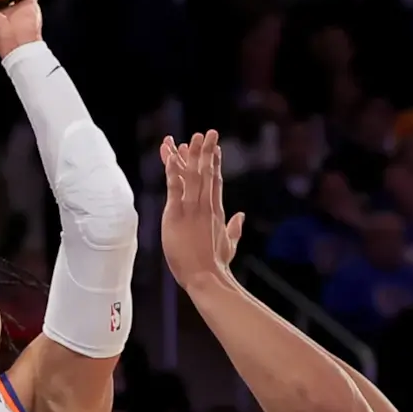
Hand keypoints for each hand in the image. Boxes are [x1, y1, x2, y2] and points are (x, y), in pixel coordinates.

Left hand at [160, 131, 245, 291]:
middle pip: (206, 173)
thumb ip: (234, 228)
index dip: (214, 163)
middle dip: (206, 151)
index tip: (214, 148)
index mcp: (217, 212)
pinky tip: (171, 156)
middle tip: (207, 132)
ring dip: (191, 155)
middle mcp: (206, 206)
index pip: (216, 182)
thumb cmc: (216, 266)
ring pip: (192, 175)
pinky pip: (174, 188)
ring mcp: (192, 209)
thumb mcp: (229, 245)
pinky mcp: (177, 215)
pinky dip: (172, 171)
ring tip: (192, 137)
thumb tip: (241, 216)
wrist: (207, 278)